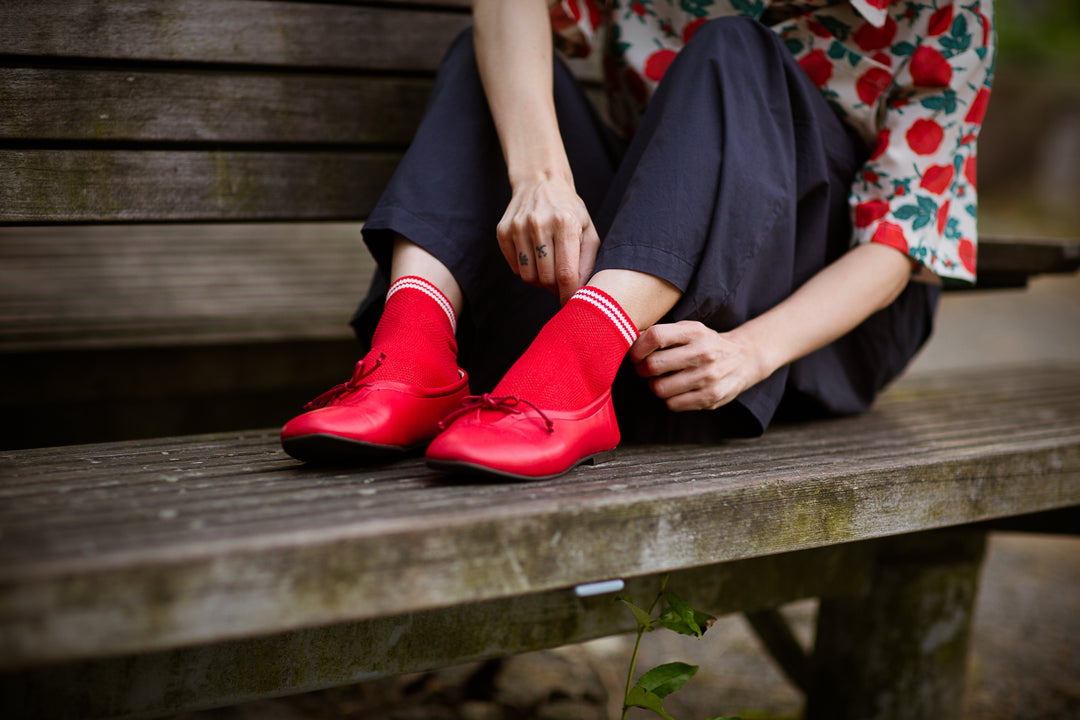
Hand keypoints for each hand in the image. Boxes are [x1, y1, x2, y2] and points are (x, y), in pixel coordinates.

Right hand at [496, 174, 599, 304]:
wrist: (541, 181)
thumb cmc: (570, 210)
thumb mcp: (588, 230)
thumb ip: (587, 262)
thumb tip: (580, 292)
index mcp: (565, 223)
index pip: (565, 273)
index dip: (568, 294)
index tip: (570, 303)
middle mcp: (539, 223)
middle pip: (545, 278)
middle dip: (555, 287)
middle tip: (560, 282)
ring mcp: (518, 227)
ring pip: (528, 276)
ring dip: (539, 280)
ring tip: (548, 268)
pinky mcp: (503, 231)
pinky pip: (514, 267)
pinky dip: (525, 269)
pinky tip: (534, 257)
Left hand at [628, 321, 768, 411]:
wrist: (743, 359)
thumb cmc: (704, 344)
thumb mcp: (688, 329)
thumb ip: (660, 333)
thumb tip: (624, 337)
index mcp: (694, 331)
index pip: (655, 336)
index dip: (636, 348)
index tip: (634, 355)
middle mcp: (703, 352)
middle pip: (653, 365)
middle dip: (642, 370)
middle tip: (645, 369)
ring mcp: (708, 376)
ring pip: (659, 388)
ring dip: (654, 386)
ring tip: (663, 379)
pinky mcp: (710, 397)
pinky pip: (672, 404)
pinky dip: (668, 399)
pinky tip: (676, 390)